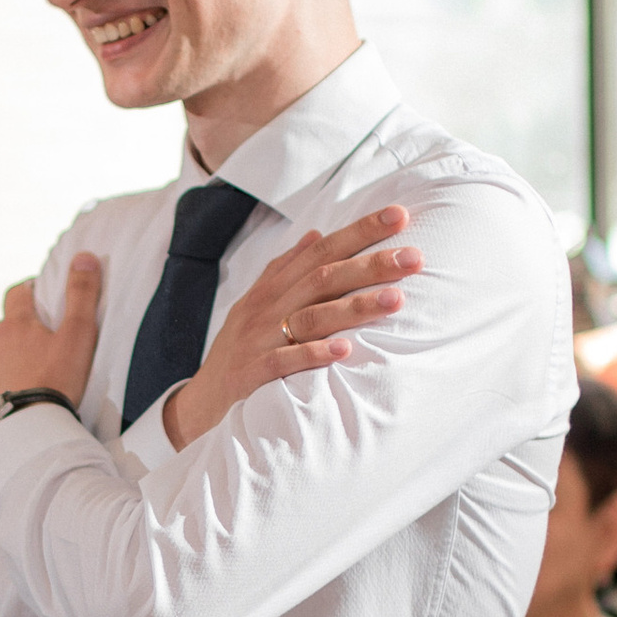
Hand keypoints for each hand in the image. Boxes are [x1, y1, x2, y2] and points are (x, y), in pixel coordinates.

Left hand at [0, 255, 101, 421]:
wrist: (25, 432)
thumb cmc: (55, 381)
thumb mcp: (77, 335)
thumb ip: (82, 295)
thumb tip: (85, 256)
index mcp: (15, 325)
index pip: (18, 293)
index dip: (30, 290)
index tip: (41, 294)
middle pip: (2, 328)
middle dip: (17, 329)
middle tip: (39, 341)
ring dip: (6, 361)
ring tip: (27, 375)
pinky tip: (12, 403)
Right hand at [160, 207, 422, 451]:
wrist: (202, 401)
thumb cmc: (240, 349)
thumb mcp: (256, 303)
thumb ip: (285, 269)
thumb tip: (316, 235)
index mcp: (272, 288)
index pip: (321, 250)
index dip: (359, 231)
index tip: (399, 215)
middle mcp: (267, 307)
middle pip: (323, 277)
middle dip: (370, 264)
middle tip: (414, 257)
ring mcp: (258, 340)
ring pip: (311, 317)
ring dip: (354, 307)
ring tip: (395, 300)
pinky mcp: (252, 374)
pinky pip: (284, 361)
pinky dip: (313, 355)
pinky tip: (345, 351)